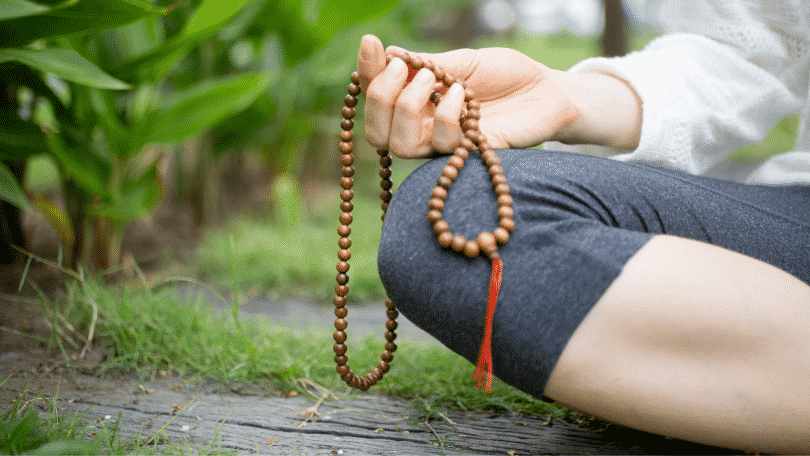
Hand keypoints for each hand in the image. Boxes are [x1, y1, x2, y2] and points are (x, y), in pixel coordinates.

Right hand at [356, 34, 580, 158]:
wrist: (546, 91)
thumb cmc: (505, 75)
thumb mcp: (462, 61)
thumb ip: (425, 64)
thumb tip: (386, 53)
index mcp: (415, 100)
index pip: (374, 96)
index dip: (366, 74)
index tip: (372, 44)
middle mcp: (423, 127)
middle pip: (376, 133)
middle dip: (380, 97)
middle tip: (404, 70)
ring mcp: (442, 145)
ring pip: (400, 146)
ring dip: (409, 107)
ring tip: (435, 80)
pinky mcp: (466, 156)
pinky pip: (442, 144)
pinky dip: (447, 114)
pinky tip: (464, 95)